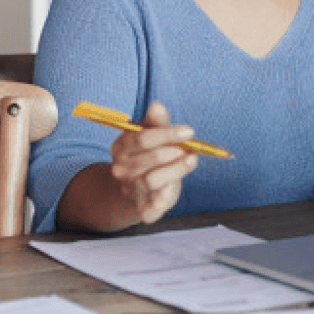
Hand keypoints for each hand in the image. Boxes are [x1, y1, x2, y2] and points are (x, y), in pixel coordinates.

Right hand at [110, 100, 198, 223]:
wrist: (138, 187)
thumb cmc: (149, 154)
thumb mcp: (152, 135)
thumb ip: (156, 122)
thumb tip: (157, 105)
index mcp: (121, 147)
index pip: (143, 138)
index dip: (168, 134)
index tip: (189, 131)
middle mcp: (121, 169)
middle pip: (151, 158)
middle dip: (175, 151)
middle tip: (191, 148)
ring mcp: (130, 189)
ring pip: (153, 180)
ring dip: (177, 169)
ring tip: (191, 161)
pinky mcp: (142, 208)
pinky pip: (149, 209)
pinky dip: (159, 202)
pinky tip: (169, 192)